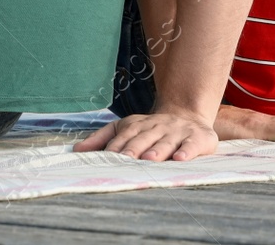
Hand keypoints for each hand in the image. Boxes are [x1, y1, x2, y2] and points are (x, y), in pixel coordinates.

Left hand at [73, 107, 217, 161]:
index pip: (124, 136)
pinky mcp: (198, 137)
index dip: (116, 147)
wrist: (188, 115)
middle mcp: (157, 126)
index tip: (106, 160)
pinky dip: (187, 151)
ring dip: (157, 150)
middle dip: (134, 149)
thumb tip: (76, 150)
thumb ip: (102, 138)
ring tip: (149, 159)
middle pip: (143, 138)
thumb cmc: (152, 129)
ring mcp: (177, 131)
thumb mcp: (126, 128)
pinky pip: (192, 144)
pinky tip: (180, 158)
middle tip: (126, 160)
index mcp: (137, 125)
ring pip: (166, 142)